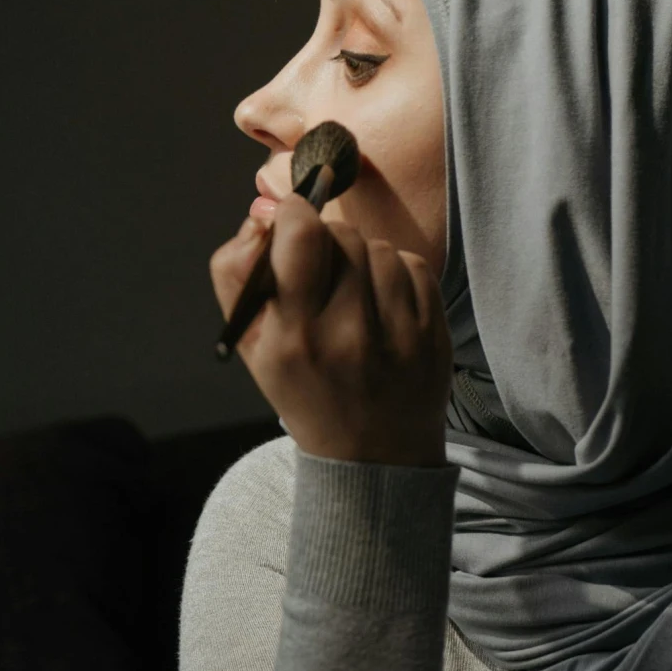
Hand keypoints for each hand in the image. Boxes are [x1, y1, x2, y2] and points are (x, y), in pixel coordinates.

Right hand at [210, 196, 449, 464]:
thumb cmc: (305, 391)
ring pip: (380, 247)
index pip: (302, 238)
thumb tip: (262, 217)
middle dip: (327, 240)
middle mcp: (349, 335)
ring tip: (353, 294)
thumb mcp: (252, 346)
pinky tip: (383, 304)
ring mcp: (400, 336)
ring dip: (363, 258)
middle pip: (343, 235)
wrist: (374, 455)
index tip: (293, 222)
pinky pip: (415, 264)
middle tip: (322, 272)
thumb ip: (237, 275)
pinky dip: (396, 273)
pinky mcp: (434, 333)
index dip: (295, 215)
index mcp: (295, 340)